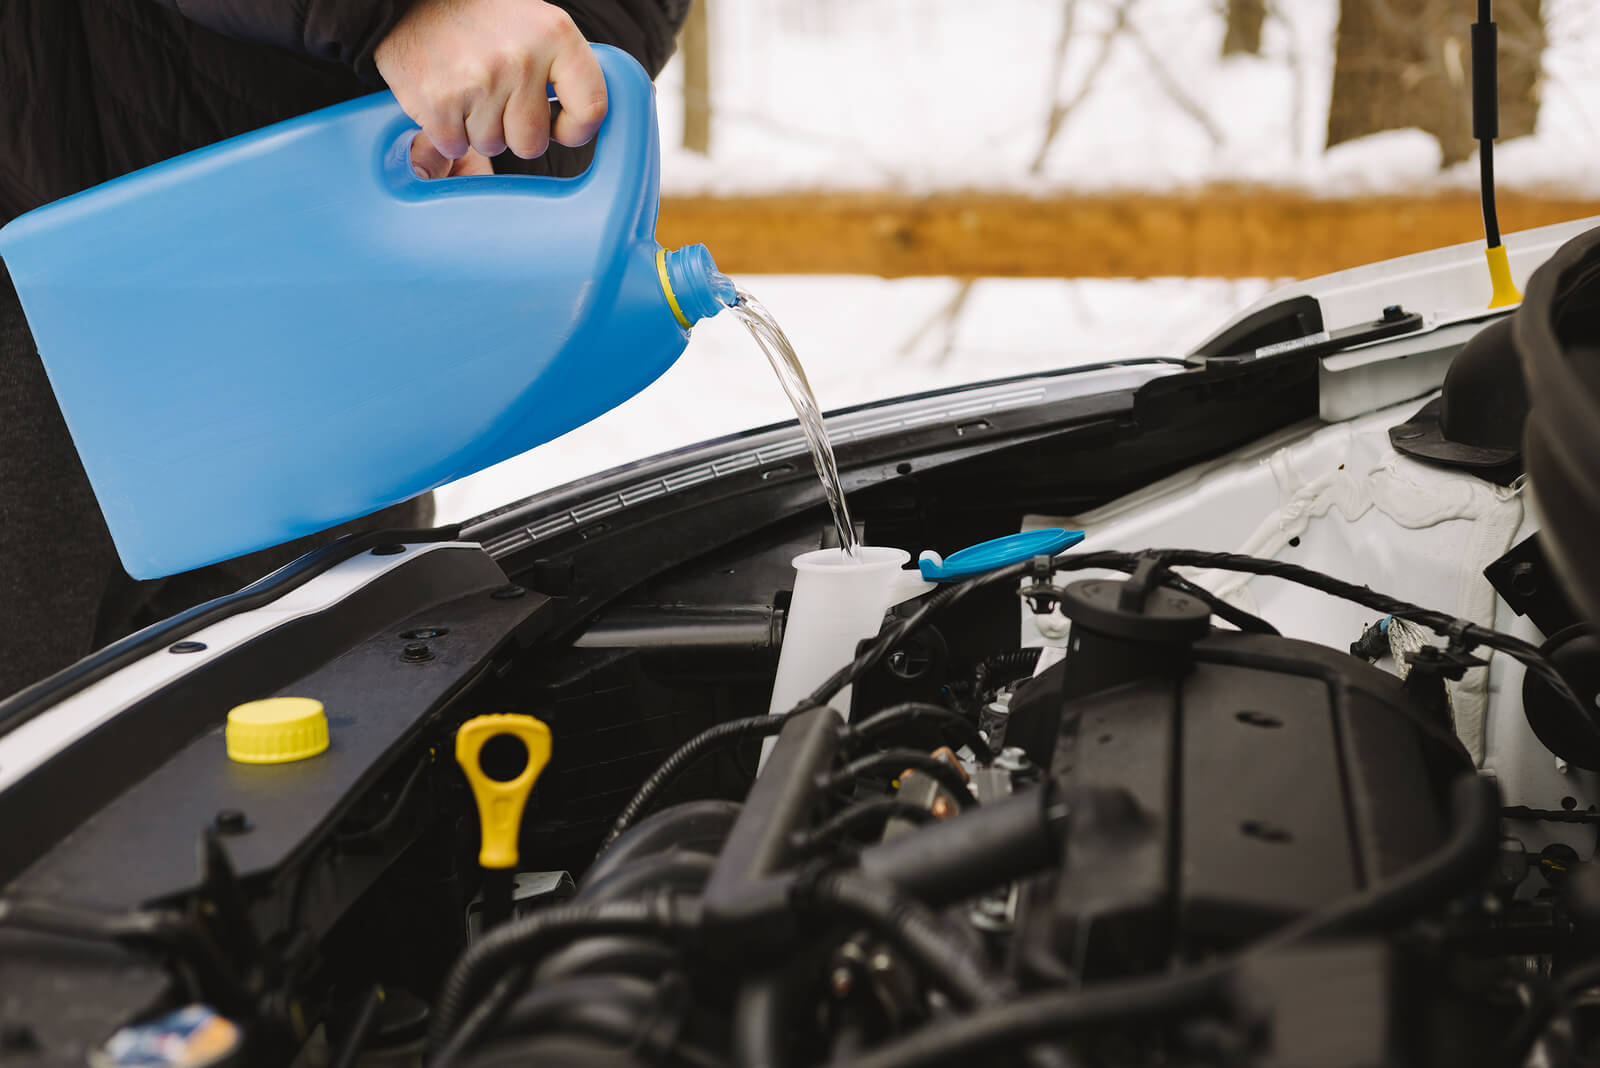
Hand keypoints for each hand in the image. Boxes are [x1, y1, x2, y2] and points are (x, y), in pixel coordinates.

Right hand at [375, 0, 607, 163]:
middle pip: (532, 142)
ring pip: (492, 146)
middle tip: (495, 100)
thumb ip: (566, 70)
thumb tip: (585, 122)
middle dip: (513, 132)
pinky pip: (454, 145)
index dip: (576, 129)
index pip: (592, 108)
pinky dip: (447, 132)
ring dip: (477, 128)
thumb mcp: (538, 26)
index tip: (559, 127)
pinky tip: (444, 98)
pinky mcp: (439, 100)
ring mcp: (479, 80)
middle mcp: (521, 58)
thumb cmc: (482, 17)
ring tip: (466, 90)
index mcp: (557, 35)